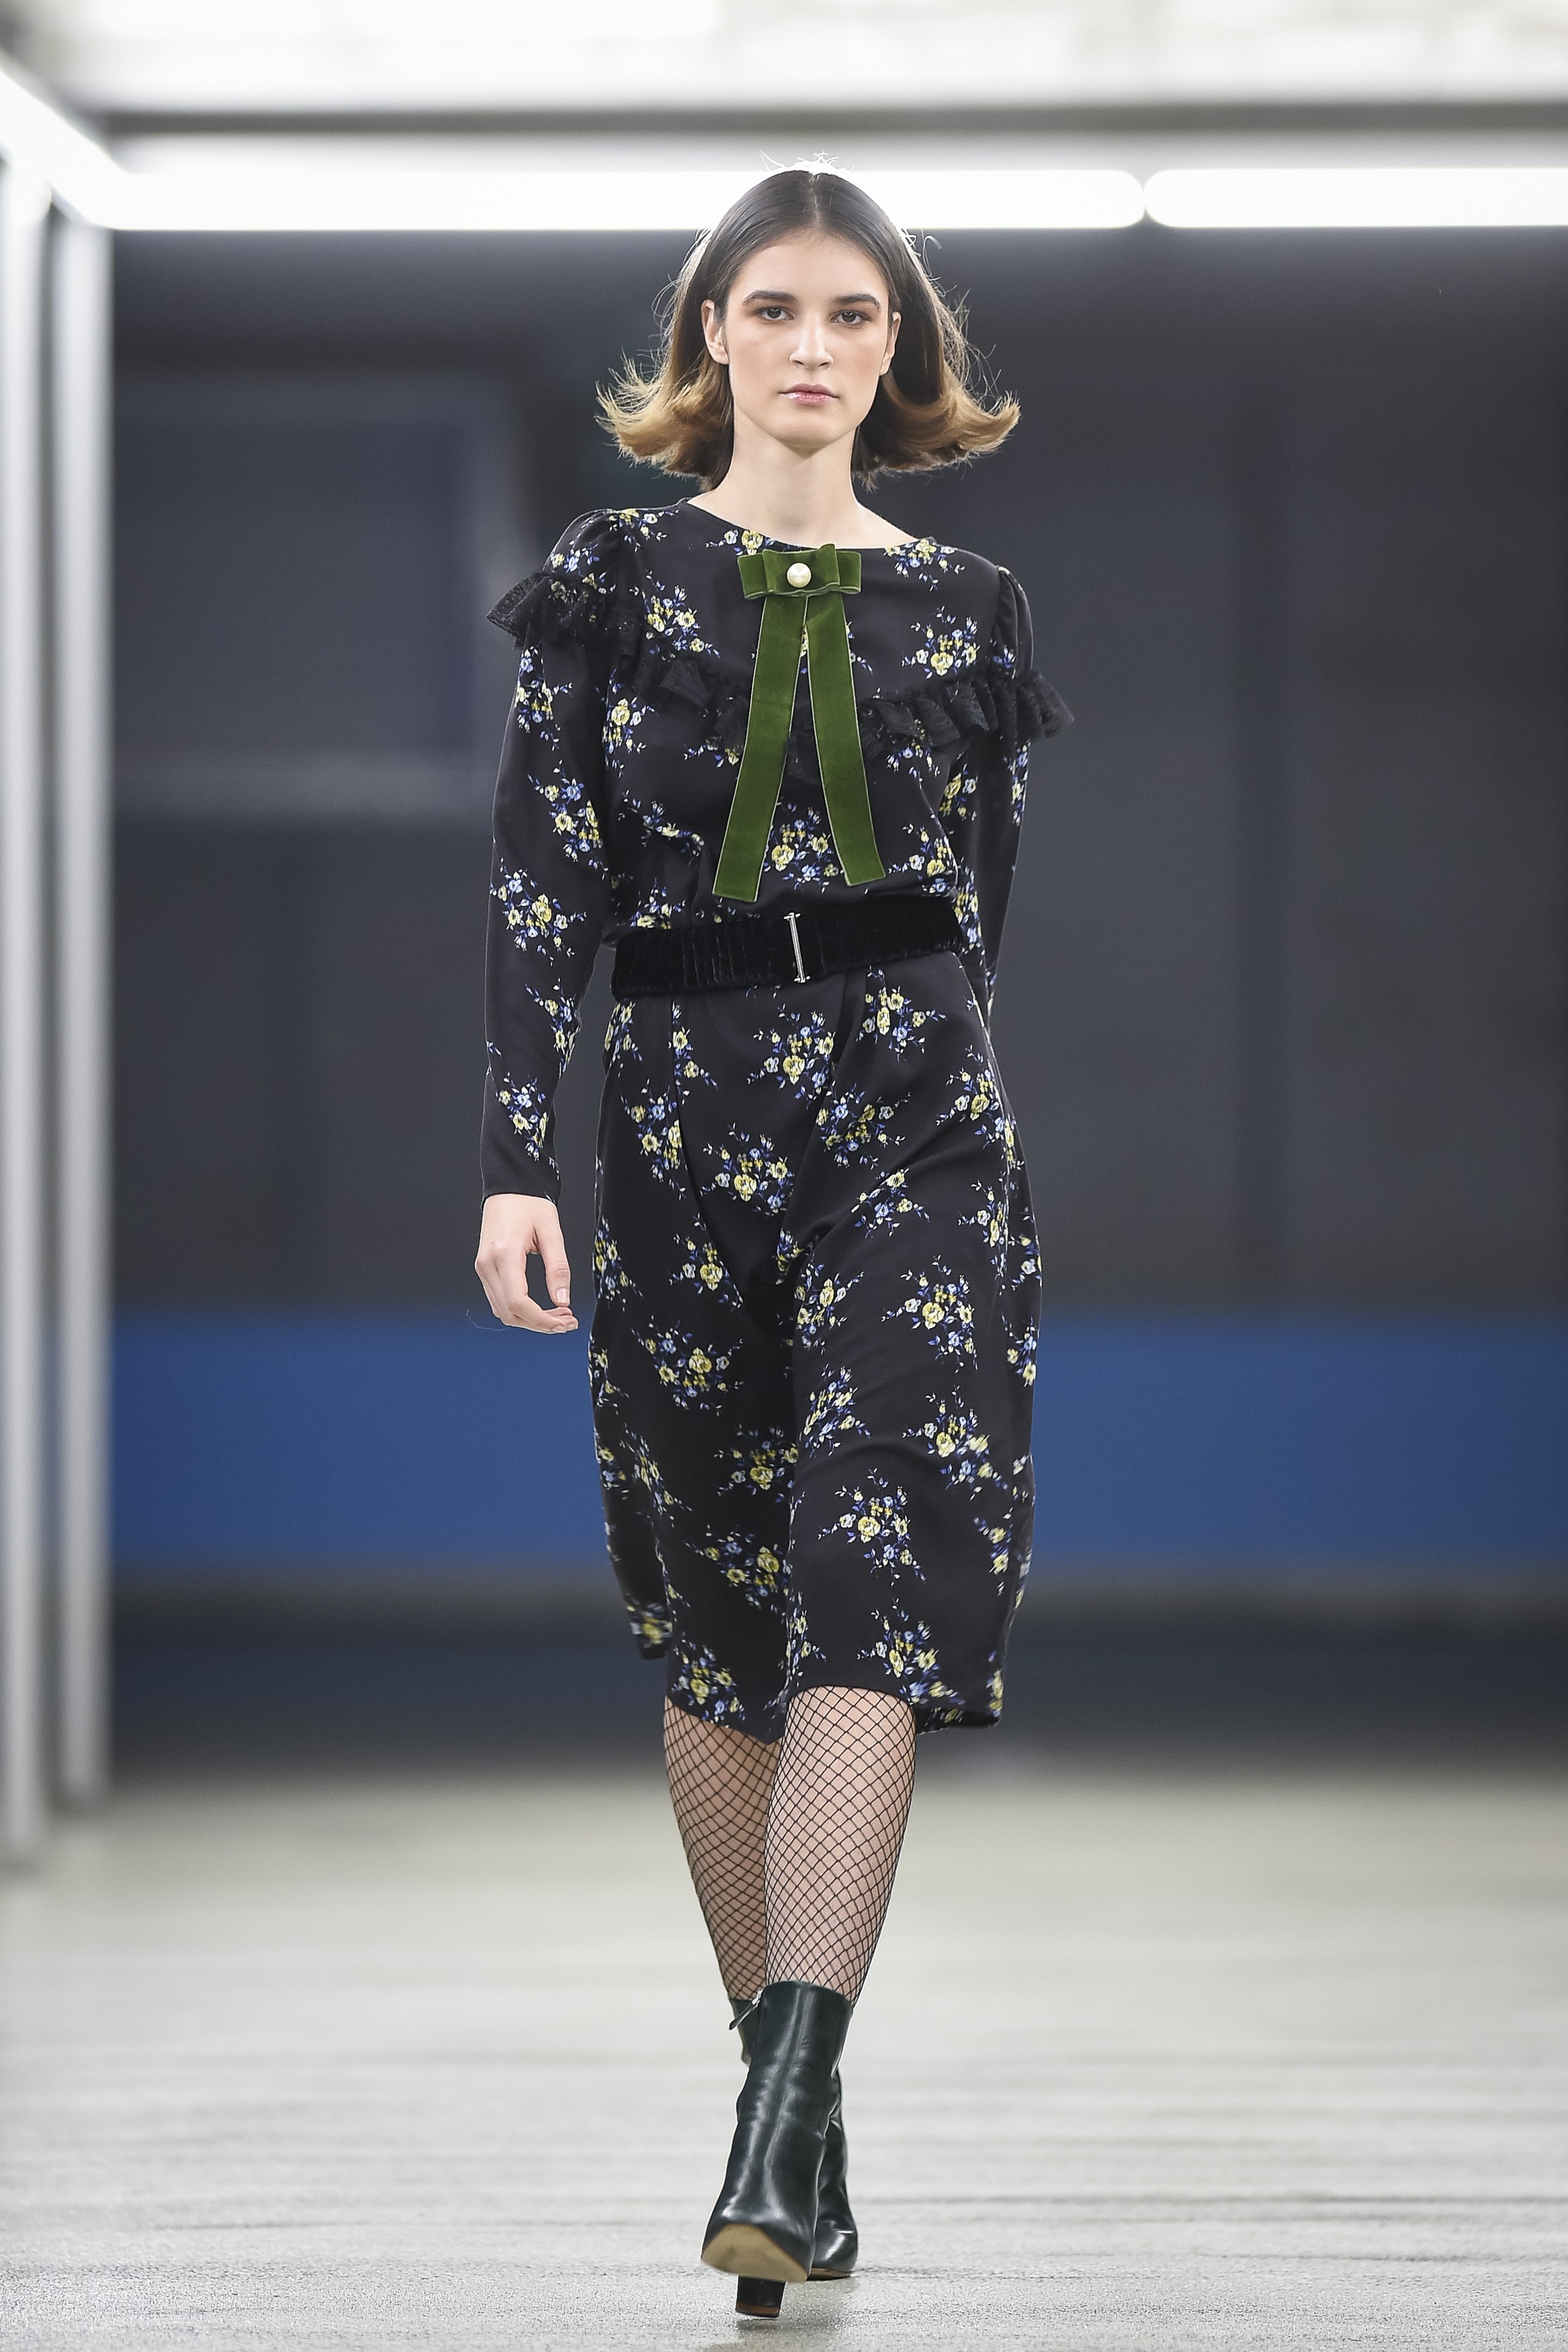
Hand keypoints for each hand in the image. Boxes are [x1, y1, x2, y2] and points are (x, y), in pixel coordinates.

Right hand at [475, 1193, 577, 1333]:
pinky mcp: (484, 1268)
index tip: (564, 1322)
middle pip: (509, 1313)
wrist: (509, 1187)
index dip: (542, 1320)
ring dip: (530, 1320)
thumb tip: (563, 1300)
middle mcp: (487, 1265)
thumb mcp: (551, 1232)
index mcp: (504, 1255)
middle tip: (566, 1321)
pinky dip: (520, 1310)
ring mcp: (483, 1268)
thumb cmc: (529, 1203)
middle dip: (539, 1324)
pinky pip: (499, 1299)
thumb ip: (558, 1268)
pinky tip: (540, 1307)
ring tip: (558, 1315)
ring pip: (503, 1311)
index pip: (518, 1303)